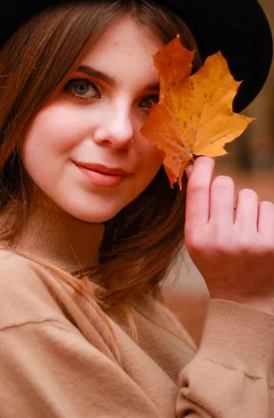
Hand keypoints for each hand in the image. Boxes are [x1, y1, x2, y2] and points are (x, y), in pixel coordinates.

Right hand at [184, 156, 273, 313]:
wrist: (245, 302)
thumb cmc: (217, 264)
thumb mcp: (197, 240)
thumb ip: (196, 206)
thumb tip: (194, 167)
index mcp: (197, 237)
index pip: (199, 189)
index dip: (202, 168)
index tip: (205, 159)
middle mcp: (221, 238)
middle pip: (225, 185)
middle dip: (226, 188)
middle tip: (226, 205)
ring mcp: (249, 242)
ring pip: (249, 195)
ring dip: (247, 206)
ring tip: (244, 228)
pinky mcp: (272, 244)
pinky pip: (268, 208)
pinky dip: (263, 217)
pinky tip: (258, 234)